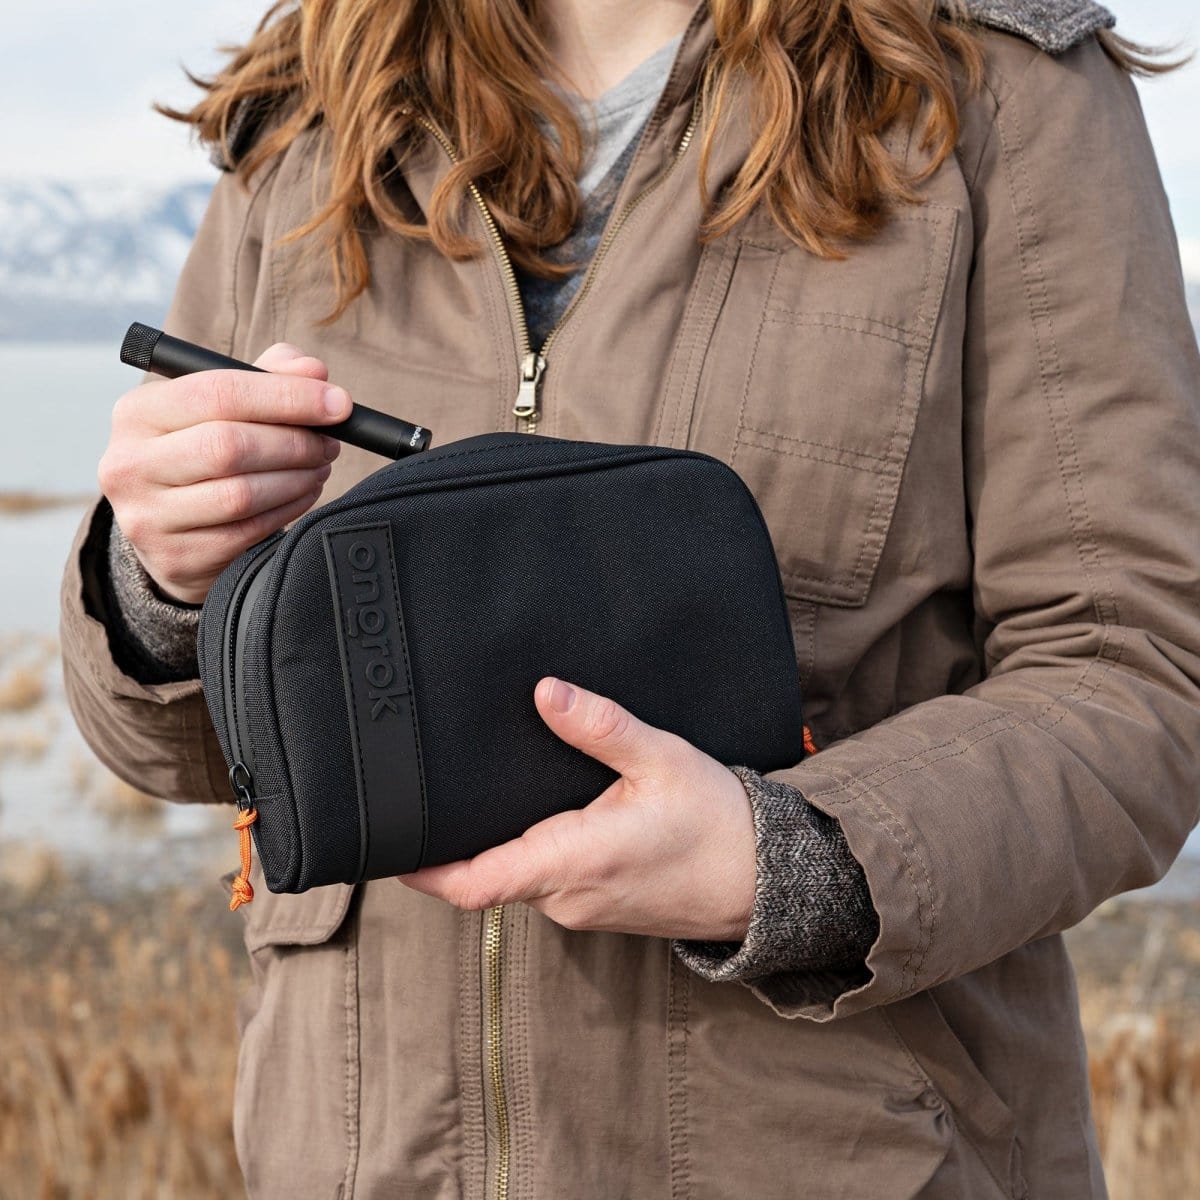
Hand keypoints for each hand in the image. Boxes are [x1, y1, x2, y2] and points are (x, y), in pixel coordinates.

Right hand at [97, 344, 351, 603]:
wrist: (168, 528)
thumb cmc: (203, 451)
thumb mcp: (223, 405)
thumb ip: (268, 376)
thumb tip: (313, 371)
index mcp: (138, 412)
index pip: (218, 392)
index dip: (288, 396)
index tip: (338, 404)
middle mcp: (130, 463)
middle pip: (230, 446)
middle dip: (296, 443)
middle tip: (330, 442)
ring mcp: (149, 516)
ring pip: (242, 494)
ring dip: (298, 478)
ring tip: (319, 466)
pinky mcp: (177, 557)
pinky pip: (249, 531)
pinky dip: (289, 509)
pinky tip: (304, 493)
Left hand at [398, 678, 757, 941]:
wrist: (766, 879)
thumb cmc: (716, 820)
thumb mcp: (660, 759)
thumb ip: (600, 727)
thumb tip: (545, 692)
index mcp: (576, 861)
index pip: (476, 883)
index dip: (424, 870)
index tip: (387, 843)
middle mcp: (568, 897)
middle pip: (486, 875)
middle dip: (457, 841)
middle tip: (430, 788)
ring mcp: (580, 909)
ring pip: (516, 878)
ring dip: (496, 844)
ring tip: (479, 792)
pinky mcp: (595, 908)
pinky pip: (543, 883)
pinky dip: (528, 853)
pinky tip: (536, 813)